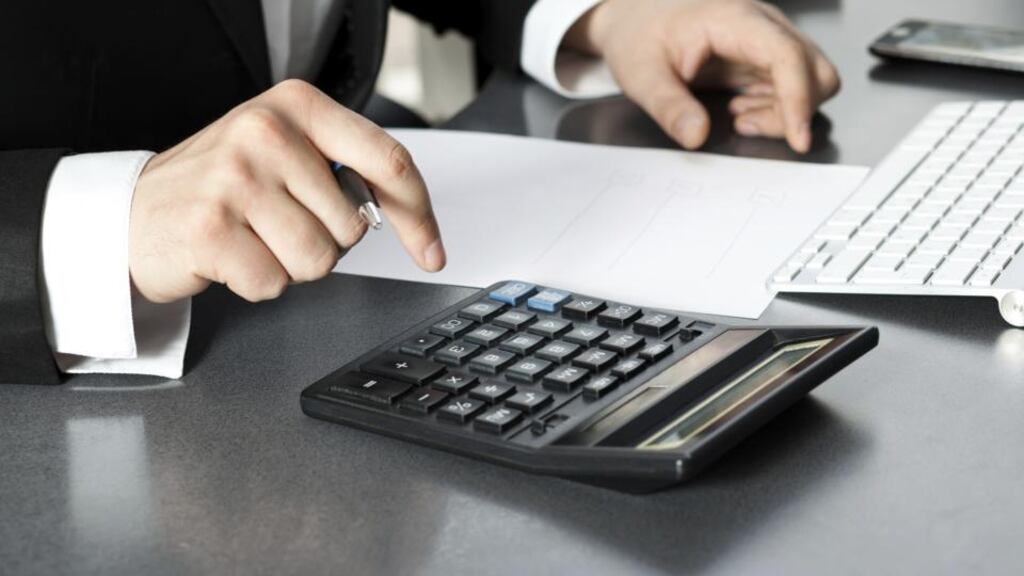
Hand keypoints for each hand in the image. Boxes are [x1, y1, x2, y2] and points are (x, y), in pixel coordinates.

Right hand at [130, 79, 444, 303]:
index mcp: (297, 106)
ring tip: (254, 238)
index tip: (432, 250)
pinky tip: (230, 256)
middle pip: (353, 227)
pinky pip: (274, 283)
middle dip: (325, 242)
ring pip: (319, 261)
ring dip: (291, 265)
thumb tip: (406, 215)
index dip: (419, 215)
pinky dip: (257, 283)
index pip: (388, 161)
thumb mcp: (284, 153)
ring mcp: (236, 178)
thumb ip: (343, 171)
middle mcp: (267, 132)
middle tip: (277, 224)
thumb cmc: (219, 187)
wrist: (133, 213)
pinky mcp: (211, 228)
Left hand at [566, 0, 840, 152]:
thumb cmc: (639, 35)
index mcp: (734, 19)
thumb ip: (669, 106)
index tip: (797, 138)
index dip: (799, 99)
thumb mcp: (641, 74)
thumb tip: (696, 135)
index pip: (787, 55)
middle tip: (746, 126)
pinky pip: (790, 87)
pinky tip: (741, 111)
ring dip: (783, 112)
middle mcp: (761, 25)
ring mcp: (766, 41)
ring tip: (738, 118)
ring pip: (809, 81)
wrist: (634, 19)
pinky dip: (775, 109)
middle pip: (815, 69)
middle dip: (795, 110)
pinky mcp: (762, 57)